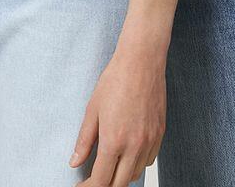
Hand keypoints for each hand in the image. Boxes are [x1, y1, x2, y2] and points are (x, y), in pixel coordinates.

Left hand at [69, 43, 165, 185]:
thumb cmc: (116, 79)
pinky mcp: (160, 133)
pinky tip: (128, 153)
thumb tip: (75, 162)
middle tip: (93, 179)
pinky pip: (148, 160)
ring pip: (135, 174)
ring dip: (121, 176)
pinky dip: (137, 164)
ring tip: (110, 166)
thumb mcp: (93, 109)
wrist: (142, 60)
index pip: (100, 181)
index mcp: (114, 141)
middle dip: (104, 186)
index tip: (81, 186)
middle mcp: (134, 145)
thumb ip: (84, 140)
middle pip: (119, 184)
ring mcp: (150, 140)